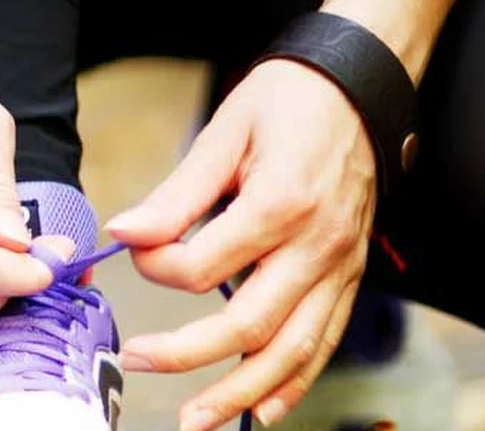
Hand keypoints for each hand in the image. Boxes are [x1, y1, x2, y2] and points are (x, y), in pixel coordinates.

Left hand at [106, 59, 376, 430]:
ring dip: (242, 392)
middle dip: (188, 353)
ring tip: (197, 420)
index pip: (205, 266)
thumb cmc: (289, 101)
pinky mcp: (350, 275)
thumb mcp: (226, 131)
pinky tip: (264, 409)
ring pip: (292, 348)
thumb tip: (125, 233)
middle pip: (249, 323)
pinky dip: (295, 381)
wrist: (358, 87)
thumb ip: (177, 193)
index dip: (157, 267)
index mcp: (280, 203)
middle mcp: (316, 244)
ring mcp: (339, 266)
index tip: (134, 249)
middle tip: (138, 361)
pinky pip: (326, 340)